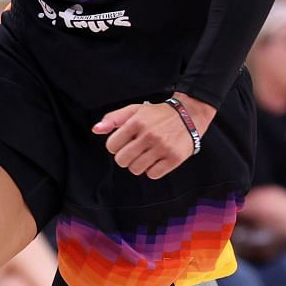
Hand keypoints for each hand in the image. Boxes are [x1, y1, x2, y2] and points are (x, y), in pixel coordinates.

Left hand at [93, 94, 212, 179]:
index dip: (116, 146)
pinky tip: (157, 159)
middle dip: (125, 157)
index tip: (125, 143)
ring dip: (138, 165)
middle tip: (134, 151)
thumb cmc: (157, 115)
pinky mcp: (174, 158)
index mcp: (137, 122)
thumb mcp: (134, 110)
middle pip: (122, 160)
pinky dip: (152, 170)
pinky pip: (153, 174)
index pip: (111, 146)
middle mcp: (149, 134)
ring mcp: (162, 147)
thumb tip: (96, 130)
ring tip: (146, 155)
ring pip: (136, 169)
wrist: (189, 115)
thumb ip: (113, 119)